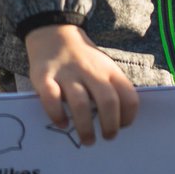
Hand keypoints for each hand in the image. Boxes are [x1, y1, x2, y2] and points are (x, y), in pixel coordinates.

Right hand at [24, 24, 138, 145]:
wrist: (55, 33)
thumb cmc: (84, 60)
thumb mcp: (104, 67)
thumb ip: (111, 88)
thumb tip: (118, 121)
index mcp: (109, 70)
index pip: (128, 95)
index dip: (128, 116)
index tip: (122, 126)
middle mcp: (90, 71)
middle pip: (107, 101)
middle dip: (110, 125)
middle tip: (107, 137)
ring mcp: (67, 74)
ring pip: (80, 104)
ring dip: (85, 127)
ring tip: (87, 140)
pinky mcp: (45, 77)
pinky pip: (52, 99)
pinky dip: (57, 115)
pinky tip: (62, 124)